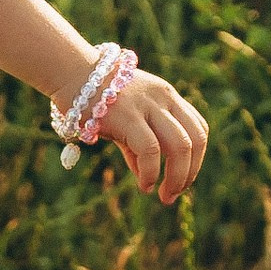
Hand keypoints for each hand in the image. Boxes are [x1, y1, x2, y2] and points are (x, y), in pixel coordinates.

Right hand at [51, 59, 206, 203]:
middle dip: (189, 173)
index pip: (198, 128)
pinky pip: (150, 150)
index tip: (181, 179)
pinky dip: (152, 173)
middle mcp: (163, 98)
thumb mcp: (127, 120)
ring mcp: (147, 106)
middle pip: (195, 139)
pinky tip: (146, 185)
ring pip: (180, 146)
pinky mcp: (128, 116)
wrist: (72, 74)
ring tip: (164, 195)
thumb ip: (139, 146)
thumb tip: (146, 178)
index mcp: (167, 96)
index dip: (196, 159)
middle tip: (174, 194)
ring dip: (177, 177)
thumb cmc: (96, 100)